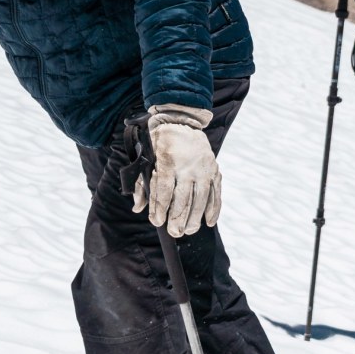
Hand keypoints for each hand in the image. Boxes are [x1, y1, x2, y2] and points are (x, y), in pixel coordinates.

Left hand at [132, 105, 219, 236]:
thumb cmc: (160, 141)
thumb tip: (138, 207)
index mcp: (168, 162)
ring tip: (188, 231)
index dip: (160, 209)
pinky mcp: (214, 170)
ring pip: (200, 199)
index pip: (164, 192)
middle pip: (183, 199)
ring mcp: (204, 168)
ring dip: (194, 218)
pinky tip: (209, 222)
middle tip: (174, 233)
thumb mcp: (146, 158)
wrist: (181, 120)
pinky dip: (214, 209)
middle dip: (177, 219)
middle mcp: (188, 166)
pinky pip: (216, 192)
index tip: (157, 222)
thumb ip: (142, 184)